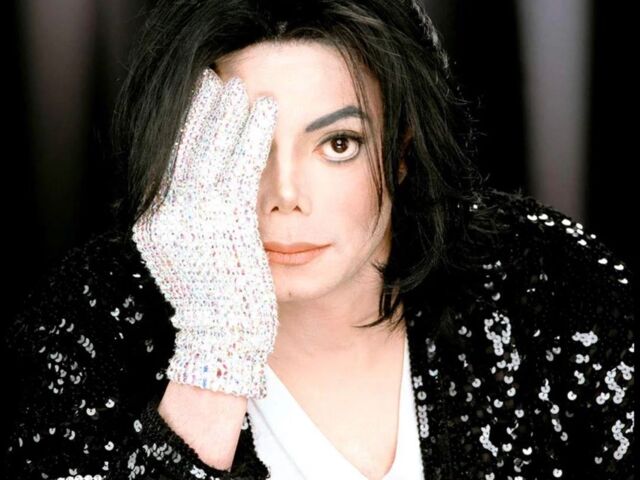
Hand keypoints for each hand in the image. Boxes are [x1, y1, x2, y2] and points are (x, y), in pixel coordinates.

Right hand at [132, 67, 278, 398]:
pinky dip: (252, 137)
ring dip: (227, 114)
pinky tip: (263, 112)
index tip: (195, 98)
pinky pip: (241, 169)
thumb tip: (205, 187)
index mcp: (157, 224)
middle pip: (185, 149)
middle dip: (201, 109)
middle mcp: (170, 217)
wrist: (223, 340)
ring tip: (239, 83)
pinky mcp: (229, 225)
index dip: (183, 126)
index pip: (170, 162)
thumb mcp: (193, 260)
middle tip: (213, 75)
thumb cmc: (215, 303)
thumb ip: (192, 223)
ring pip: (212, 152)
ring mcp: (197, 221)